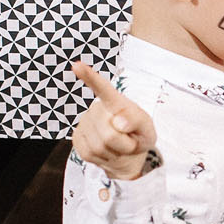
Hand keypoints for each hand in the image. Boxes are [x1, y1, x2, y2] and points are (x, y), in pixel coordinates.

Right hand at [71, 61, 159, 179]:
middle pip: (108, 133)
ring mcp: (84, 123)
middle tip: (129, 141)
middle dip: (123, 144)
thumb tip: (119, 122)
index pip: (102, 88)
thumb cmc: (139, 136)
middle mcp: (96, 108)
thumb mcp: (147, 129)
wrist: (127, 154)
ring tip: (119, 146)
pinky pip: (90, 154)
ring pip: (99, 146)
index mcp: (115, 102)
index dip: (89, 77)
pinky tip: (108, 151)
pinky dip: (104, 158)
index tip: (77, 65)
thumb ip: (137, 121)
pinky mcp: (77, 138)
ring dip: (114, 152)